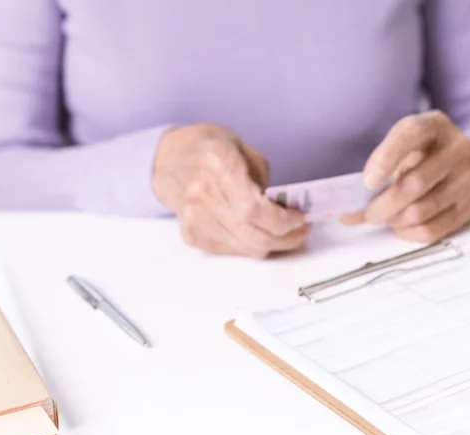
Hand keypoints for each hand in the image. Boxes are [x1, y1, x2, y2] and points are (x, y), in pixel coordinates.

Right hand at [152, 123, 308, 257]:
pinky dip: (251, 244)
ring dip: (272, 244)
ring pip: (246, 248)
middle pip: (254, 235)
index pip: (254, 209)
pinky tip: (258, 231)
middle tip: (301, 230)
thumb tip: (288, 211)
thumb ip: (266, 182)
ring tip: (285, 232)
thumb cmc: (209, 150)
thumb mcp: (244, 150)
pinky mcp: (192, 235)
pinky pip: (232, 250)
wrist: (168, 160)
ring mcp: (194, 218)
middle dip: (286, 238)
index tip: (300, 218)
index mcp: (218, 165)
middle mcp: (202, 194)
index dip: (284, 221)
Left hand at [356, 110, 469, 242]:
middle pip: (414, 183)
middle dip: (383, 205)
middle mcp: (458, 148)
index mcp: (436, 125)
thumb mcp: (408, 148)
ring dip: (395, 221)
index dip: (386, 157)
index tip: (368, 182)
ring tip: (387, 218)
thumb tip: (348, 212)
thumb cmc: (429, 156)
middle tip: (369, 213)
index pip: (411, 133)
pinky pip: (434, 228)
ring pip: (421, 210)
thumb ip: (379, 170)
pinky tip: (403, 227)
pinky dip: (410, 233)